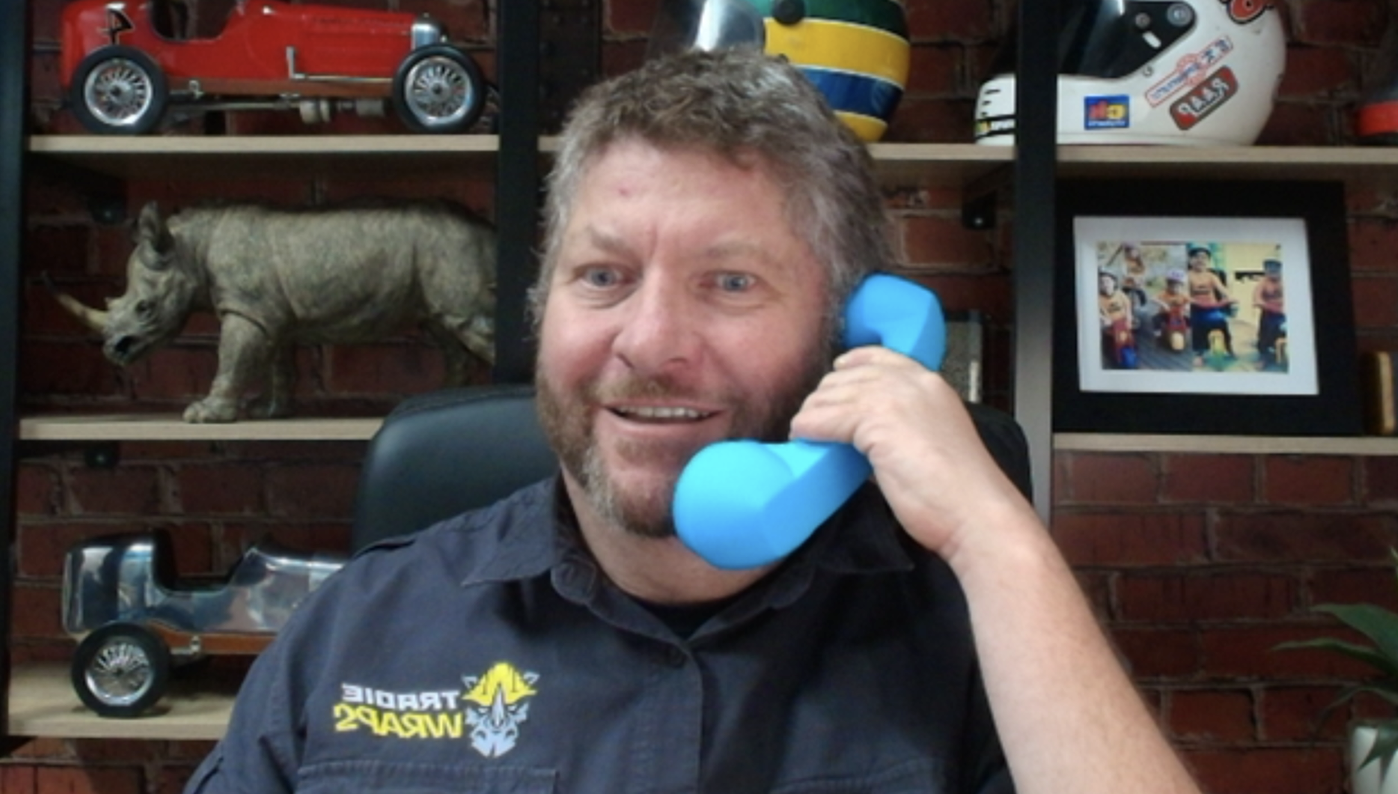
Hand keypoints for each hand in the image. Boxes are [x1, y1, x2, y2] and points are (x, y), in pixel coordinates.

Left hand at [788, 345, 1034, 559]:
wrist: (974, 512)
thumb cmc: (957, 491)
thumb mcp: (932, 438)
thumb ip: (901, 426)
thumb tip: (862, 435)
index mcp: (930, 384)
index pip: (880, 357)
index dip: (851, 364)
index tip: (834, 374)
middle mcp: (911, 382)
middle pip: (847, 376)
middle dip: (824, 397)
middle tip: (813, 421)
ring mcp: (893, 399)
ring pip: (831, 395)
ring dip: (811, 414)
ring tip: (804, 432)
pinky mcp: (876, 423)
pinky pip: (824, 418)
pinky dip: (807, 427)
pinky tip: (802, 437)